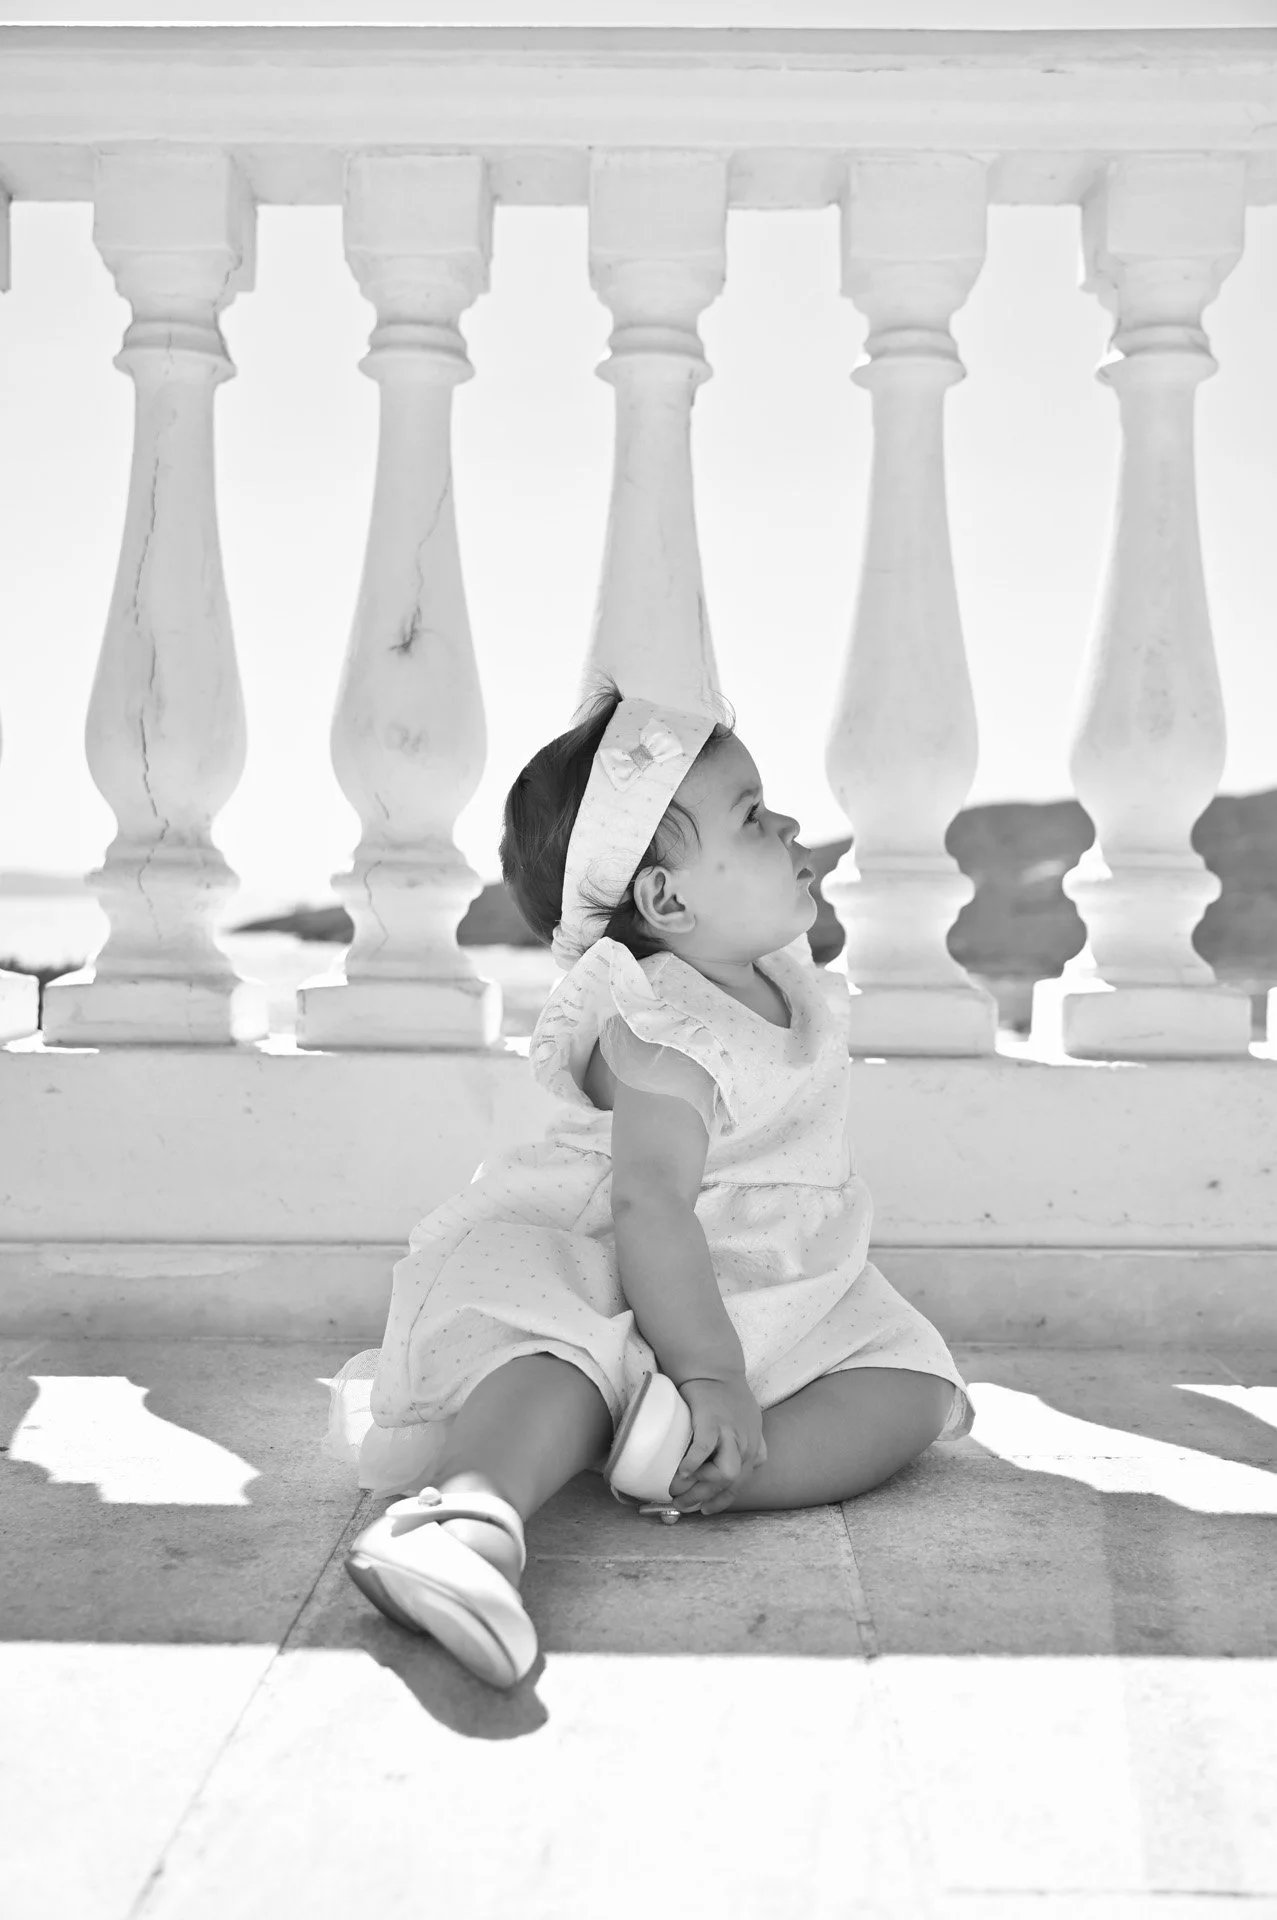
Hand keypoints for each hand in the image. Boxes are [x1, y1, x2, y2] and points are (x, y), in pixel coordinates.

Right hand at [669, 1374, 766, 1515]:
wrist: (715, 1366)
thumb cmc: (726, 1395)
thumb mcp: (749, 1420)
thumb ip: (751, 1442)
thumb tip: (751, 1462)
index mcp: (752, 1446)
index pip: (742, 1484)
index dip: (722, 1501)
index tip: (705, 1509)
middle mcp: (746, 1443)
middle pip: (732, 1483)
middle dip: (705, 1499)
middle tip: (682, 1504)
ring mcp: (731, 1433)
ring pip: (726, 1474)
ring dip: (701, 1486)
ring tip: (678, 1488)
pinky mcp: (712, 1422)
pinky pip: (704, 1451)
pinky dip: (692, 1465)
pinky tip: (680, 1472)